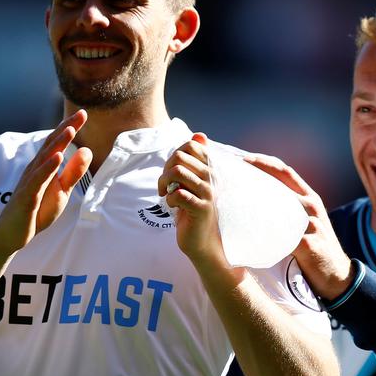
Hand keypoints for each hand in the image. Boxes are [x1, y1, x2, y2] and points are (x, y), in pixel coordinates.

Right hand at [0, 109, 91, 253]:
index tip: (83, 113)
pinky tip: (57, 157)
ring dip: (57, 143)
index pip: (57, 143)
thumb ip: (73, 172)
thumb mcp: (62, 190)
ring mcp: (29, 182)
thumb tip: (87, 150)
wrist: (12, 234)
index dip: (69, 127)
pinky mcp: (26, 197)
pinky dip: (47, 168)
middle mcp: (35, 169)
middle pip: (51, 144)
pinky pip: (37, 180)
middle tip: (81, 113)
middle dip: (66, 128)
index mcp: (43, 166)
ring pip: (44, 159)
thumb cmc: (37, 211)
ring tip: (71, 129)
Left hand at [158, 133, 236, 277]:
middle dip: (165, 170)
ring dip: (164, 183)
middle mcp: (212, 177)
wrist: (201, 241)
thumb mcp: (190, 182)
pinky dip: (170, 199)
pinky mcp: (201, 209)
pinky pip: (178, 194)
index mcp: (209, 168)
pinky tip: (172, 205)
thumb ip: (193, 160)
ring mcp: (208, 193)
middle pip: (179, 157)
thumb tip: (199, 134)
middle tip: (164, 186)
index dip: (174, 156)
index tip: (171, 173)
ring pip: (177, 172)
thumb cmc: (192, 210)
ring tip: (166, 194)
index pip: (191, 145)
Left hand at [243, 154, 352, 299]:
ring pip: (278, 204)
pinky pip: (281, 234)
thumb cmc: (314, 249)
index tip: (242, 158)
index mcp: (309, 197)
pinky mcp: (308, 244)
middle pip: (279, 181)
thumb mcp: (304, 222)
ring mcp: (311, 223)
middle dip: (254, 174)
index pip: (284, 170)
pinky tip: (244, 229)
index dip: (263, 162)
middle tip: (230, 171)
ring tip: (230, 195)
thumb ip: (287, 208)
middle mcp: (311, 206)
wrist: (337, 277)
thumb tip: (255, 199)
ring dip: (254, 199)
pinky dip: (263, 230)